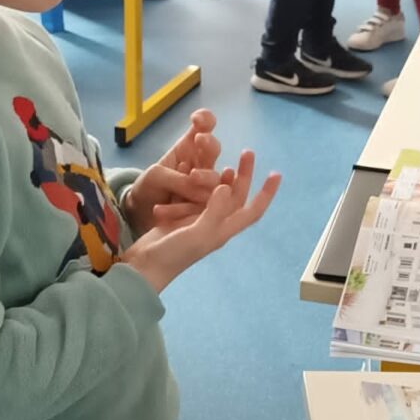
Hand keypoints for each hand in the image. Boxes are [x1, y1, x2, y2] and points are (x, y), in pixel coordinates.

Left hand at [123, 109, 222, 233]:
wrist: (140, 213)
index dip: (205, 120)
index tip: (196, 119)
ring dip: (206, 175)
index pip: (204, 128)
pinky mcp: (203, 206)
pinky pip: (206, 203)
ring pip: (215, 179)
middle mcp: (200, 163)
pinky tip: (194, 201)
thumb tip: (202, 190)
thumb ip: (178, 179)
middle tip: (200, 139)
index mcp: (188, 148)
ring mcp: (204, 185)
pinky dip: (194, 203)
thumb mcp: (156, 176)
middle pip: (213, 150)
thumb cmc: (150, 187)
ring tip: (192, 175)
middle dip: (209, 143)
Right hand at [123, 150, 280, 292]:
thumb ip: (213, 211)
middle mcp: (214, 225)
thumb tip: (226, 186)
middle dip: (244, 175)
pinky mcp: (182, 218)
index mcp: (223, 230)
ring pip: (217, 195)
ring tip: (226, 162)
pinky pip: (197, 196)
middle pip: (236, 197)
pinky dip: (200, 183)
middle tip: (247, 152)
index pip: (252, 210)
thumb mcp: (196, 234)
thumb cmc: (172, 255)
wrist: (143, 267)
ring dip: (223, 178)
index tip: (276, 173)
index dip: (266, 193)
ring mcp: (198, 221)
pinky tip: (197, 171)